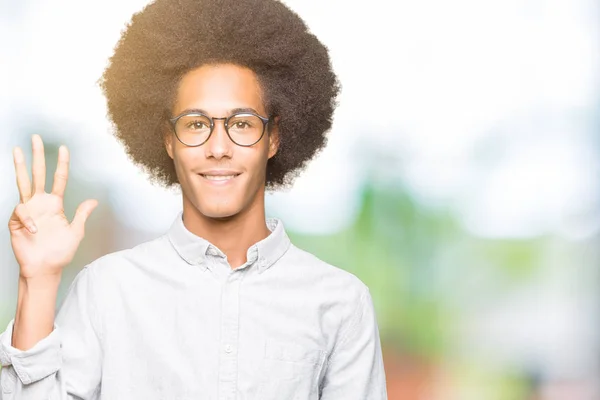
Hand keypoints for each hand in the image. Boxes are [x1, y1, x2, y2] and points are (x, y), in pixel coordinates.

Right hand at [8, 135, 97, 279]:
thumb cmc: (60, 252)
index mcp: (55, 204)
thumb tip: (94, 200)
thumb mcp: (76, 232)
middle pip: (37, 174)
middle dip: (37, 156)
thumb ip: (82, 215)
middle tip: (36, 138)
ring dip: (20, 167)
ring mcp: (28, 211)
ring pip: (22, 183)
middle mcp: (40, 203)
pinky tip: (35, 231)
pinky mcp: (16, 221)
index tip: (64, 148)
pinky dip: (29, 220)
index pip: (58, 179)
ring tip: (17, 150)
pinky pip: (21, 212)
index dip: (61, 164)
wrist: (45, 269)